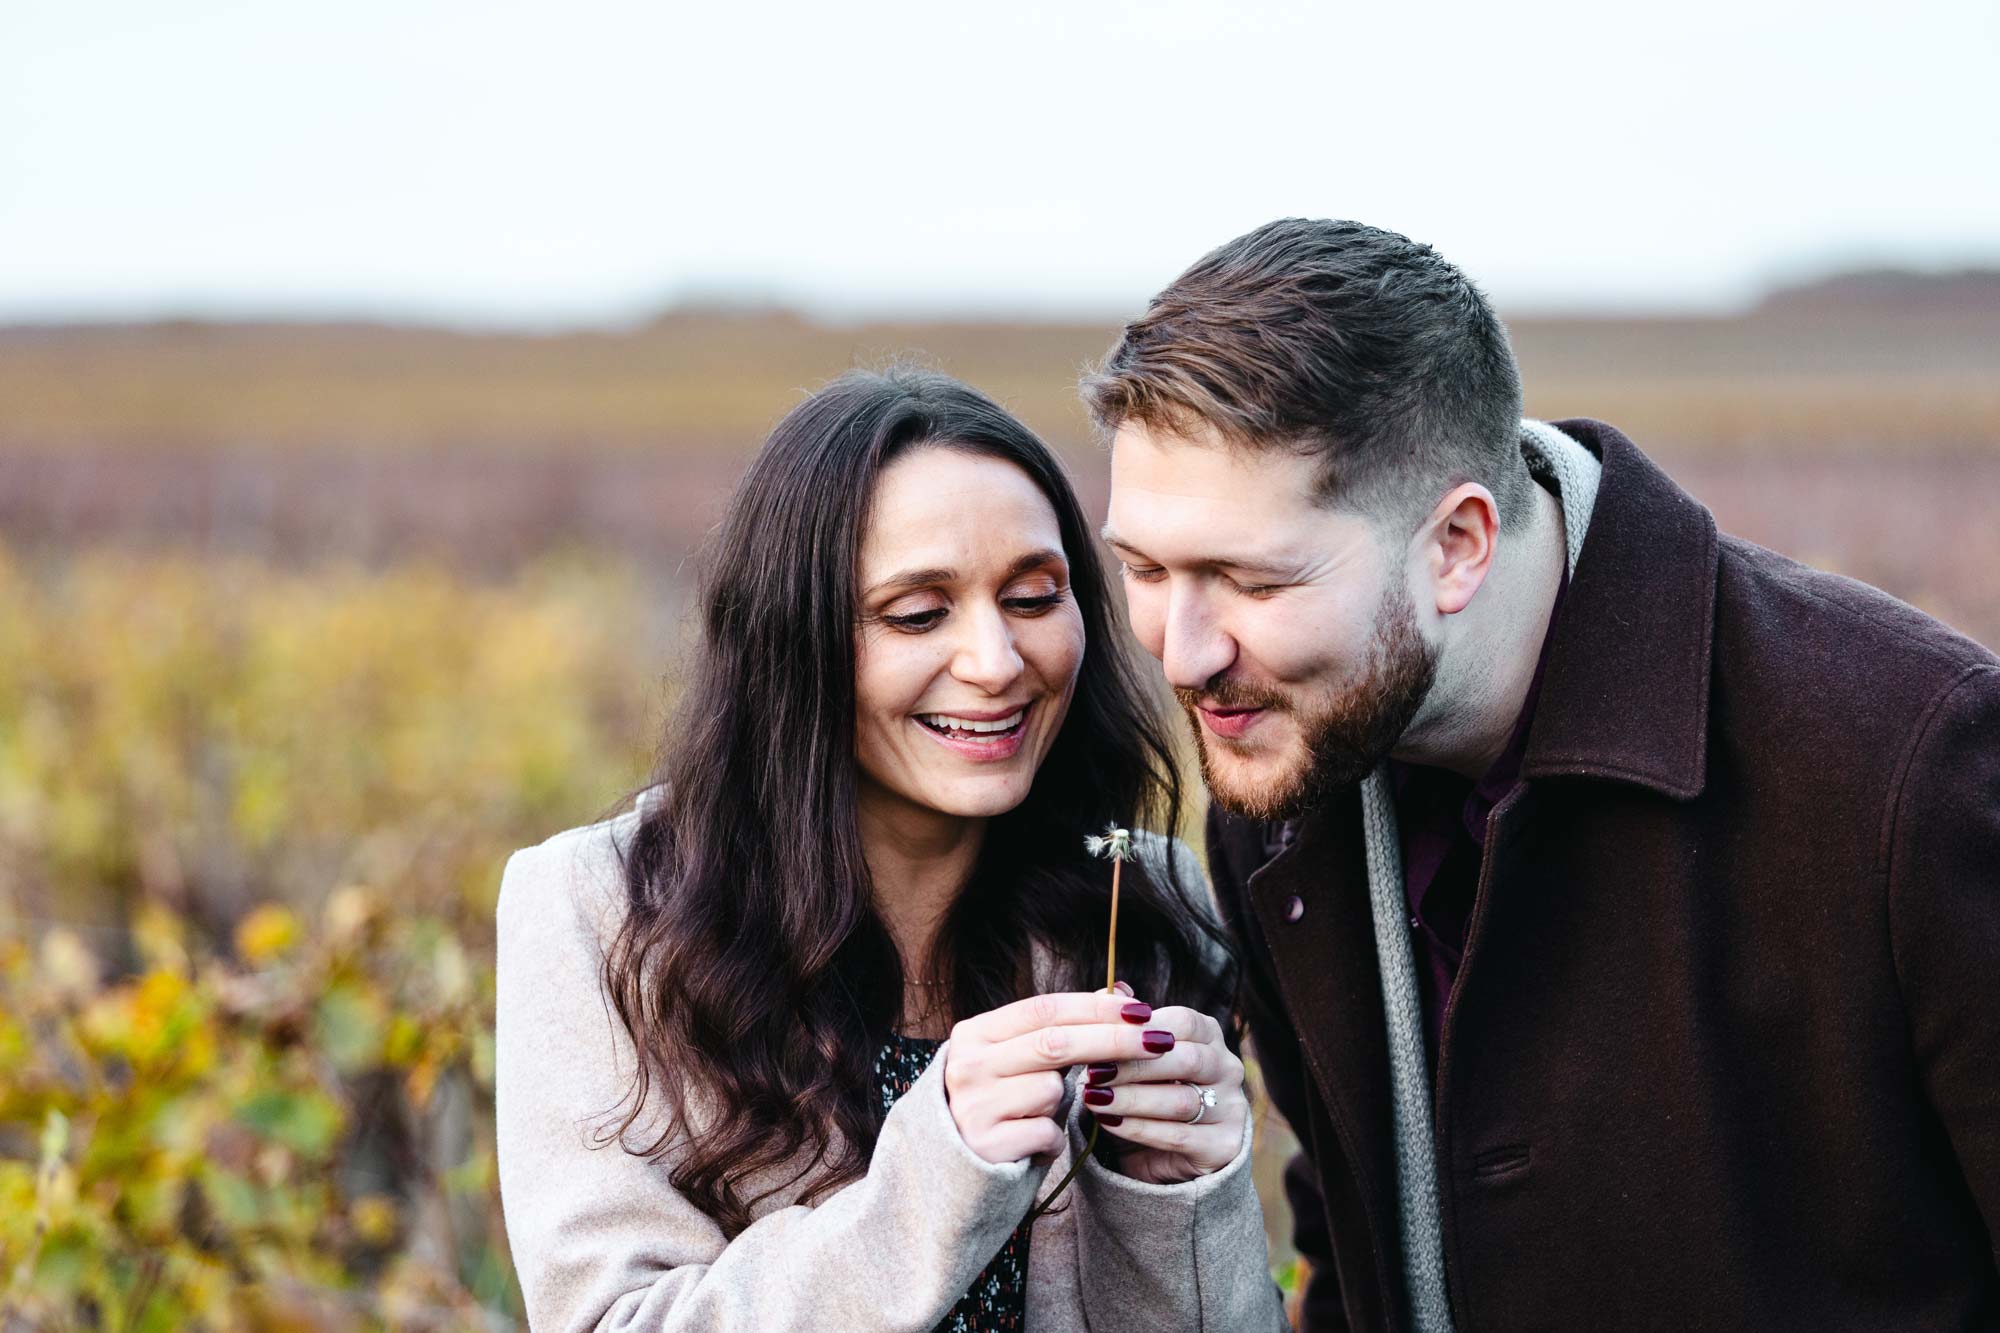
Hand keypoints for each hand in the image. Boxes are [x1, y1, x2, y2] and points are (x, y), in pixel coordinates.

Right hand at [942, 990, 1169, 1164]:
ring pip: (1051, 1090)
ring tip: (1043, 1113)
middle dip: (1114, 1040)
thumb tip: (1121, 993)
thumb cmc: (1003, 1102)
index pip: (1044, 1008)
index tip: (1140, 1009)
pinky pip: (1047, 1133)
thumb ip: (1063, 1027)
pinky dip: (1052, 1140)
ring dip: (1066, 1102)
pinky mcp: (986, 1146)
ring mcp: (973, 1106)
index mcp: (974, 1034)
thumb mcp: (1022, 1059)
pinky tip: (1034, 1142)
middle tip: (1159, 1040)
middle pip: (1055, 1043)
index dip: (1095, 1007)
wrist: (956, 1168)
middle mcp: (967, 1065)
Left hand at [1079, 995, 1247, 1183]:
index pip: (1184, 1021)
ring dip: (1131, 1099)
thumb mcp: (1136, 1057)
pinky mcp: (1224, 1146)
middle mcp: (1228, 1068)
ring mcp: (1232, 1108)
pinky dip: (1138, 1128)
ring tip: (1094, 1098)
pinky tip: (1108, 1122)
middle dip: (1135, 1066)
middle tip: (1092, 1071)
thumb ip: (1127, 1024)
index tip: (1100, 1036)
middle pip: (1187, 1060)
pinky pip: (1178, 1136)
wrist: (1165, 1155)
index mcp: (1209, 1036)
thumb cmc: (1148, 1092)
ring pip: (1181, 1101)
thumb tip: (1115, 988)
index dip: (1142, 1028)